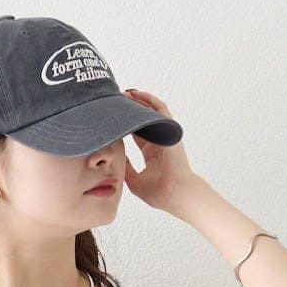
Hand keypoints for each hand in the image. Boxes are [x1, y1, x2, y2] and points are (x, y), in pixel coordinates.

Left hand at [121, 89, 198, 211]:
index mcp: (152, 153)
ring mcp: (164, 135)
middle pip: (142, 120)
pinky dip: (149, 99)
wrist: (174, 193)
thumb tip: (115, 152)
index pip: (136, 134)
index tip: (112, 118)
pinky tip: (136, 93)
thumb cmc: (158, 192)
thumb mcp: (133, 179)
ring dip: (138, 101)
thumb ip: (125, 165)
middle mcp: (158, 142)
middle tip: (116, 101)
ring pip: (150, 112)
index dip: (125, 125)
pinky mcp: (169, 129)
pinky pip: (160, 108)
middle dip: (130, 110)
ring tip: (123, 94)